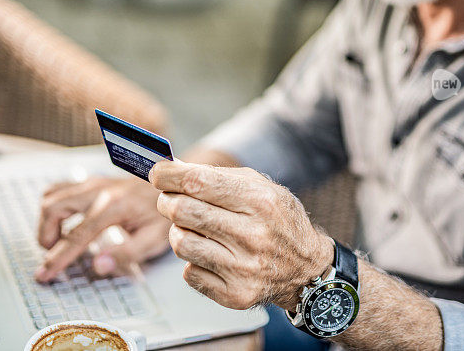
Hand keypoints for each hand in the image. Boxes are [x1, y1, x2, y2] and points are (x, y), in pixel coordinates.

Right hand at [35, 176, 169, 281]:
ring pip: (52, 196)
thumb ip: (126, 254)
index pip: (75, 236)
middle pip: (54, 208)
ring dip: (47, 220)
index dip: (57, 258)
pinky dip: (53, 207)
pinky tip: (62, 223)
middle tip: (52, 256)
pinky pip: (60, 189)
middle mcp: (98, 190)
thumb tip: (98, 266)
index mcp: (113, 206)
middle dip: (45, 235)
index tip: (45, 274)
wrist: (173, 185)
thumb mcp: (154, 239)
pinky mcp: (91, 181)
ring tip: (55, 241)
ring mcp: (93, 183)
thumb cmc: (164, 212)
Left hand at [149, 160, 333, 309]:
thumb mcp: (260, 187)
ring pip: (180, 243)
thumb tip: (171, 170)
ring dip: (178, 232)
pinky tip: (210, 254)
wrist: (306, 267)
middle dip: (167, 201)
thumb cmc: (277, 221)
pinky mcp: (235, 294)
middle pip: (182, 211)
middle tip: (170, 200)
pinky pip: (189, 272)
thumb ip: (217, 176)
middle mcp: (253, 236)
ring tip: (193, 228)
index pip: (198, 183)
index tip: (157, 173)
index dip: (169, 176)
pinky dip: (193, 260)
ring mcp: (243, 268)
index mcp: (260, 202)